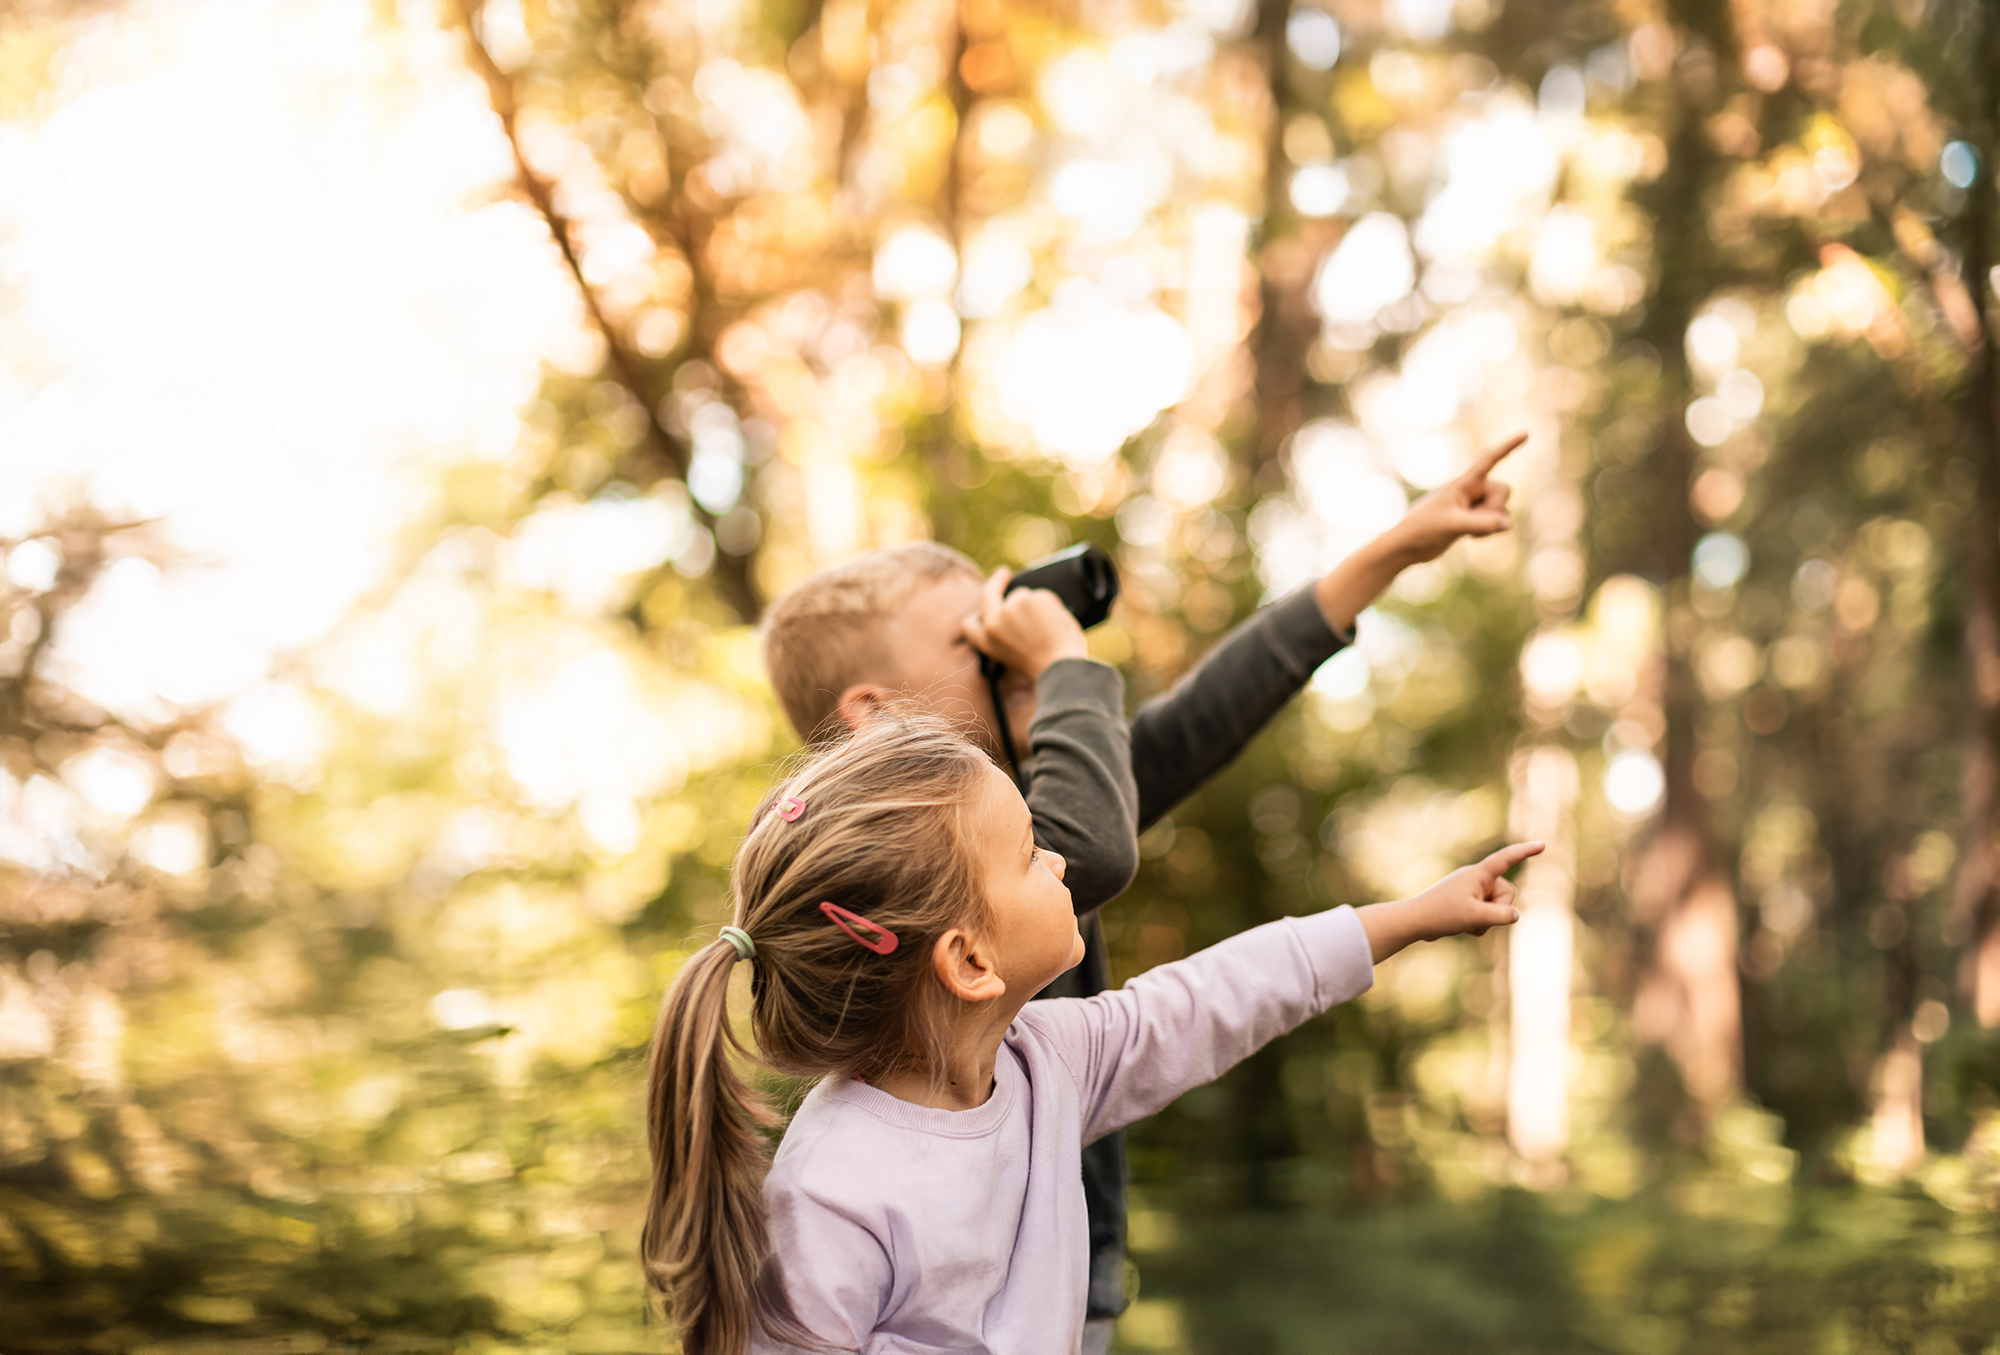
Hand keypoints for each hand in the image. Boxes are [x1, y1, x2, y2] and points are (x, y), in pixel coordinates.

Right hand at [962, 568, 1089, 679]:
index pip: (970, 624)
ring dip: (1037, 606)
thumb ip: (1007, 635)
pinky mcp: (1027, 598)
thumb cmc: (1045, 666)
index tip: (985, 603)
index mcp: (988, 642)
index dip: (977, 614)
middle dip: (996, 580)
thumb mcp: (1016, 655)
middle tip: (1003, 573)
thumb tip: (1011, 611)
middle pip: (989, 593)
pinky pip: (1042, 595)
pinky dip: (1051, 606)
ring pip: (1023, 595)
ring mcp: (1009, 608)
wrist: (1061, 666)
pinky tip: (1057, 623)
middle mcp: (994, 622)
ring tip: (1049, 628)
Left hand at [1357, 840, 1541, 962]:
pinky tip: (1461, 925)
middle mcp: (1476, 878)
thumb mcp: (1477, 917)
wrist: (1415, 921)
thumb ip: (1502, 916)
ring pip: (1498, 907)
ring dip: (1486, 920)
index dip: (1525, 852)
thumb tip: (1515, 914)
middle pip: (1507, 893)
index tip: (1542, 844)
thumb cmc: (1442, 915)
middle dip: (1498, 909)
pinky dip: (1478, 923)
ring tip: (1464, 922)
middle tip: (1473, 915)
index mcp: (1478, 874)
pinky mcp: (1467, 901)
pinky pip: (1486, 913)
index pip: (1505, 859)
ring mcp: (1472, 889)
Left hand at [1381, 433, 1524, 565]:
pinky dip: (1488, 532)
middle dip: (1495, 508)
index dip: (1507, 446)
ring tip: (1464, 530)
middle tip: (1469, 519)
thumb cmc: (1423, 530)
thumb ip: (1481, 524)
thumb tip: (1508, 524)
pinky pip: (1497, 522)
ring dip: (1490, 524)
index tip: (1525, 433)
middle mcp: (1471, 490)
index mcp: (1463, 483)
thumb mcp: (1453, 526)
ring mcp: (1474, 505)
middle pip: (1504, 490)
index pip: (1489, 459)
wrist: (1408, 547)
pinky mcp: (1474, 520)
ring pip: (1502, 510)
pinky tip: (1469, 538)